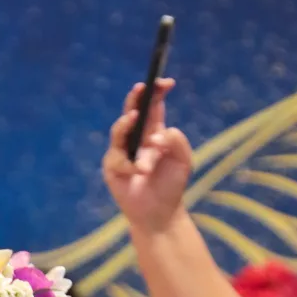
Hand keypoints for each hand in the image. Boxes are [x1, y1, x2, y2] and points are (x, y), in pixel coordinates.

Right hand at [102, 78, 192, 234]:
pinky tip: (139, 171)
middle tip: (142, 87)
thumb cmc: (172, 186)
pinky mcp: (112, 168)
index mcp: (154, 132)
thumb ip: (177, 142)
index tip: (166, 83)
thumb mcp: (183, 161)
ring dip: (128, 125)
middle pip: (132, 112)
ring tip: (134, 118)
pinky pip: (117, 159)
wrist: (160, 213)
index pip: (153, 107)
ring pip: (119, 131)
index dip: (157, 93)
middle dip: (135, 98)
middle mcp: (135, 138)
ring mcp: (121, 152)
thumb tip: (159, 134)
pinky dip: (129, 163)